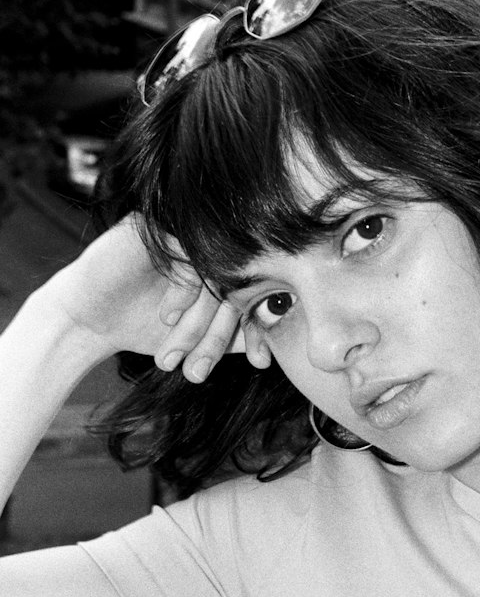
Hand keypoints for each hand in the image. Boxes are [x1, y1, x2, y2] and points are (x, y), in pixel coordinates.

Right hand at [35, 214, 271, 380]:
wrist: (89, 319)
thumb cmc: (145, 328)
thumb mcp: (200, 339)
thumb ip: (236, 337)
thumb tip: (273, 351)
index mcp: (224, 267)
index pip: (257, 292)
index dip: (261, 328)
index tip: (259, 363)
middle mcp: (208, 246)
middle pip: (239, 285)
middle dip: (222, 334)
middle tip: (203, 369)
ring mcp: (183, 234)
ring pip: (215, 274)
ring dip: (200, 322)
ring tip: (179, 354)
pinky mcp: (156, 227)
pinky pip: (187, 256)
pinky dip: (184, 292)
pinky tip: (168, 317)